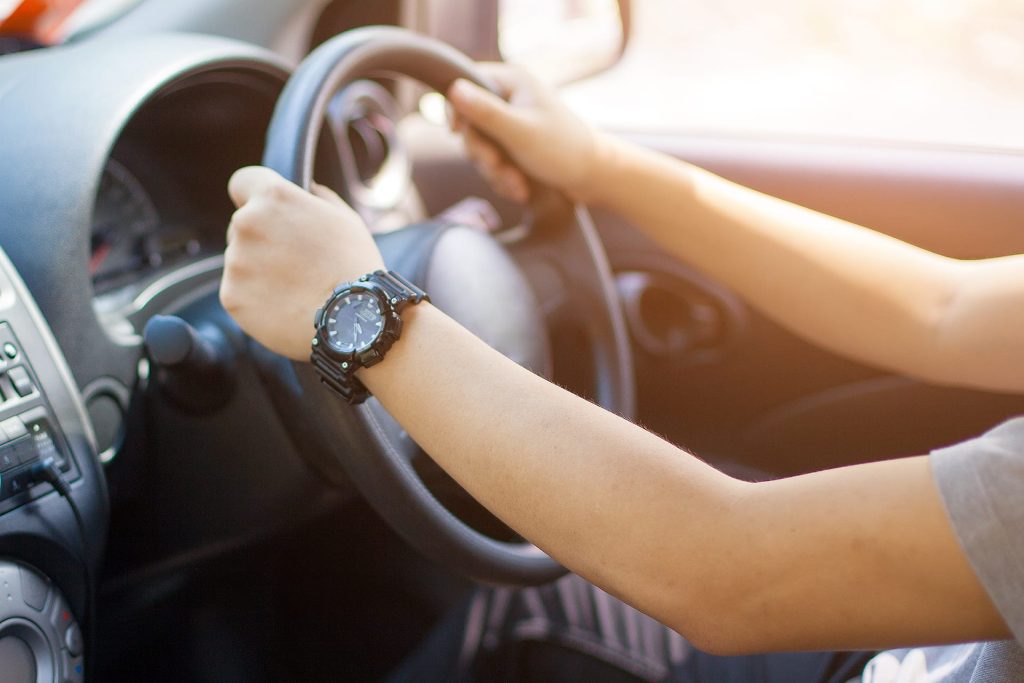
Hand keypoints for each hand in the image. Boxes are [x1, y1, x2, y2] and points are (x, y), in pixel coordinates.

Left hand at [221, 166, 384, 359]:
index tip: (268, 212)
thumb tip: (306, 188)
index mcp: (273, 198)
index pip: (242, 181)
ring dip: (259, 268)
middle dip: (262, 237)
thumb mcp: (345, 219)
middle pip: (242, 225)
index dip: (254, 195)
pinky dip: (257, 297)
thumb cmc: (354, 266)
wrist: (352, 320)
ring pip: (240, 259)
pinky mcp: (231, 296)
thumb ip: (317, 197)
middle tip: (295, 260)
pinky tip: (285, 304)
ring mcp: (235, 262)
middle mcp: (246, 224)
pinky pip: (239, 290)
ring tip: (295, 287)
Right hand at [447, 63, 603, 203]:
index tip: (455, 132)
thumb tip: (453, 88)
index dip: (456, 109)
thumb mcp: (520, 132)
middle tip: (499, 167)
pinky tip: (521, 189)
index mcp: (512, 81)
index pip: (467, 83)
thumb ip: (486, 112)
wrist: (595, 178)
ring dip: (495, 172)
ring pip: (481, 148)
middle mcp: (511, 98)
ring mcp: (513, 123)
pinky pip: (494, 163)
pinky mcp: (516, 146)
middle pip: (471, 123)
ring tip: (517, 185)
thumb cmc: (563, 150)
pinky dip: (504, 179)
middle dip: (483, 154)